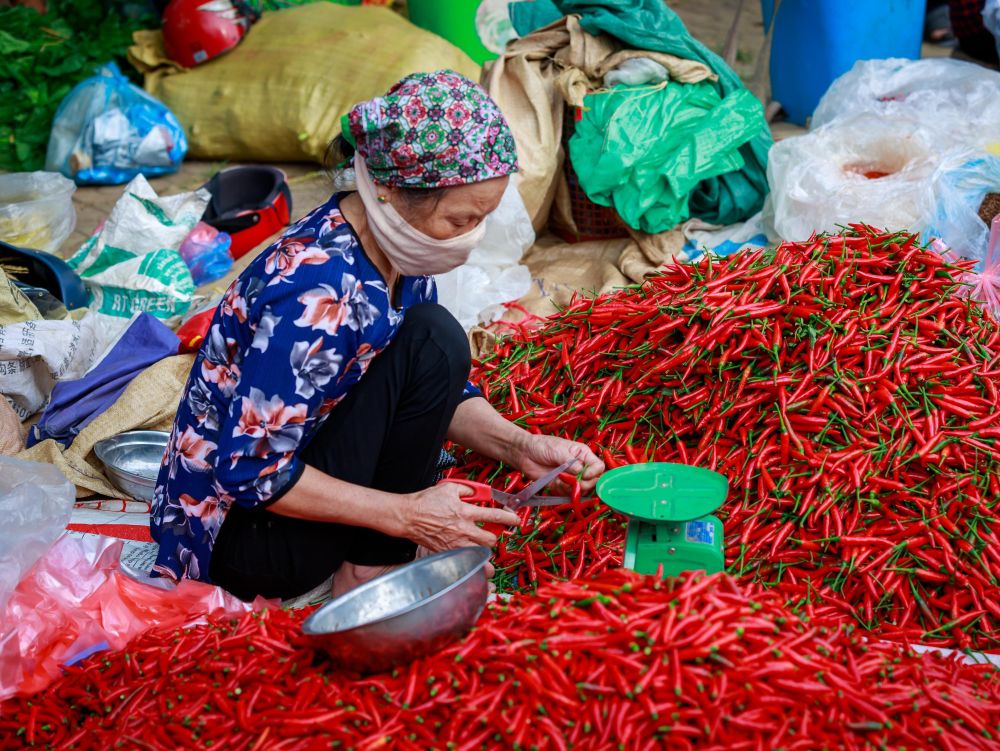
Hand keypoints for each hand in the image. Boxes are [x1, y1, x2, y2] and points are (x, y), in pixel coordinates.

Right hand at [401, 483, 519, 553]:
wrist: (408, 516)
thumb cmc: (426, 502)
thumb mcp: (449, 488)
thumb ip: (467, 490)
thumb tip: (478, 493)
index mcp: (465, 512)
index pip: (494, 516)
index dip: (509, 518)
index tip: (516, 520)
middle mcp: (463, 530)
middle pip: (490, 540)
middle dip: (495, 539)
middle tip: (493, 537)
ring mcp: (455, 544)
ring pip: (479, 556)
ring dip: (486, 557)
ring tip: (488, 559)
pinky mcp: (446, 552)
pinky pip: (463, 562)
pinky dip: (469, 564)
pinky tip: (471, 565)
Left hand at [511, 433, 604, 493]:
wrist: (525, 454)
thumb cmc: (541, 445)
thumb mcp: (558, 449)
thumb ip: (571, 461)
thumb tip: (581, 471)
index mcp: (583, 454)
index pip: (598, 467)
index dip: (594, 473)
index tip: (583, 475)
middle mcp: (580, 466)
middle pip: (593, 481)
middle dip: (583, 483)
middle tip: (571, 480)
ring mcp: (571, 477)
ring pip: (582, 490)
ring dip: (571, 488)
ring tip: (560, 479)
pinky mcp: (562, 486)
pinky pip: (568, 494)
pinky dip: (563, 492)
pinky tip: (555, 483)